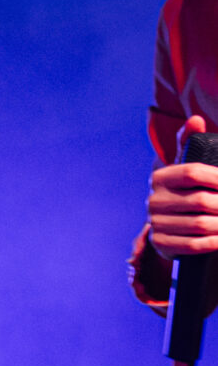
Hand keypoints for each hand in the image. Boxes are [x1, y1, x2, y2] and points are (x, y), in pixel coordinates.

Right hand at [145, 120, 217, 259]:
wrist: (169, 224)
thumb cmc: (185, 189)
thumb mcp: (186, 165)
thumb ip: (190, 142)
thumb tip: (196, 120)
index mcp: (160, 177)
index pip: (192, 172)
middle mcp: (153, 200)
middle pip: (200, 200)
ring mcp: (156, 224)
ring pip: (200, 224)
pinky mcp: (161, 244)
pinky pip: (193, 245)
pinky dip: (214, 243)